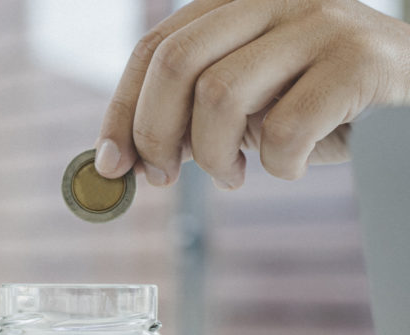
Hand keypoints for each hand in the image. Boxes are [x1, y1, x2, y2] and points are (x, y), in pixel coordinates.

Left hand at [95, 0, 409, 187]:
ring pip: (220, 96)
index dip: (122, 111)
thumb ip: (190, 117)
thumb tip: (122, 159)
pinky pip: (285, 129)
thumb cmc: (322, 101)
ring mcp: (320, 21)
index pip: (154, 48)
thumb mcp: (248, 100)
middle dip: (156, 135)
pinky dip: (278, 165)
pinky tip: (293, 165)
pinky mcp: (359, 58)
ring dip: (216, 157)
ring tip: (237, 173)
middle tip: (166, 177)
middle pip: (175, 64)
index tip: (111, 163)